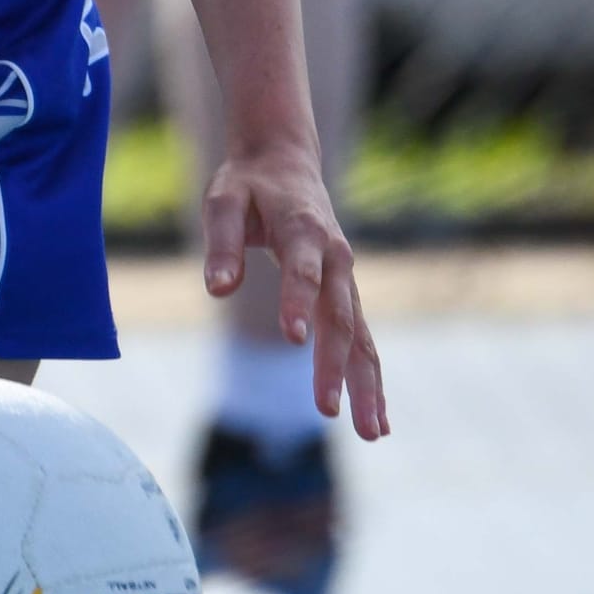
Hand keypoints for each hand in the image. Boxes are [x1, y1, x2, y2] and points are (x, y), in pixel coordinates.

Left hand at [201, 142, 386, 439]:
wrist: (285, 160)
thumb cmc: (248, 183)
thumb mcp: (224, 200)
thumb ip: (223, 243)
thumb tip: (217, 290)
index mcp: (303, 229)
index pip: (303, 271)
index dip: (298, 302)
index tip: (293, 339)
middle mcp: (335, 257)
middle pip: (340, 316)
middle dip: (334, 363)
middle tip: (326, 409)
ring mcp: (346, 278)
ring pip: (361, 337)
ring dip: (366, 384)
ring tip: (371, 433)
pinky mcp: (346, 294)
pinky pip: (363, 341)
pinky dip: (370, 378)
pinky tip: (376, 420)